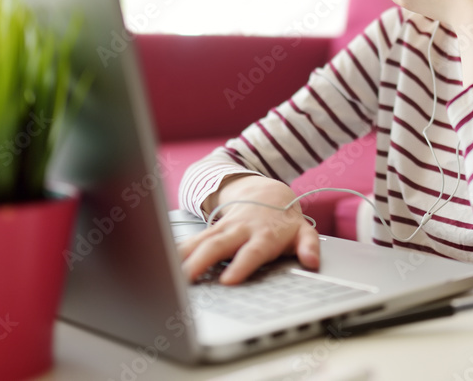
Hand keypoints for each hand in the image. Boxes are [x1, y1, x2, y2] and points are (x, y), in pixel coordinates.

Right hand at [177, 175, 319, 283]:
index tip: (228, 281)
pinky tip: (160, 260)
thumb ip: (309, 246)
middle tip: (185, 279)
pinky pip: (192, 239)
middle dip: (201, 261)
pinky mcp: (210, 228)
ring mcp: (223, 227)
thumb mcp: (302, 231)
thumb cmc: (283, 219)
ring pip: (201, 240)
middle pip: (218, 244)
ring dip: (184, 255)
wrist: (267, 191)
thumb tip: (312, 261)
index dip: (241, 265)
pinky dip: (176, 250)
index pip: (253, 251)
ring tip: (167, 272)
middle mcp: (241, 230)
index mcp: (264, 234)